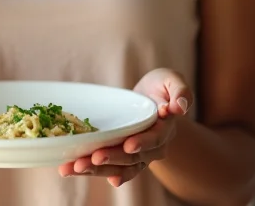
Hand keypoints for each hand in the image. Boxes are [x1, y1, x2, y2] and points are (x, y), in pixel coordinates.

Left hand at [58, 69, 192, 187]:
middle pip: (133, 157)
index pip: (154, 139)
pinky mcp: (124, 155)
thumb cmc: (163, 87)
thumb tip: (180, 106)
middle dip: (112, 158)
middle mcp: (152, 147)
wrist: (154, 97)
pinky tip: (81, 173)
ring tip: (75, 167)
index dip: (142, 143)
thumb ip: (180, 91)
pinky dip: (98, 172)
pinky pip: (112, 167)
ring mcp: (138, 154)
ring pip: (119, 166)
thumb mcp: (172, 80)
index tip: (128, 145)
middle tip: (92, 158)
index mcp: (164, 129)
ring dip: (97, 169)